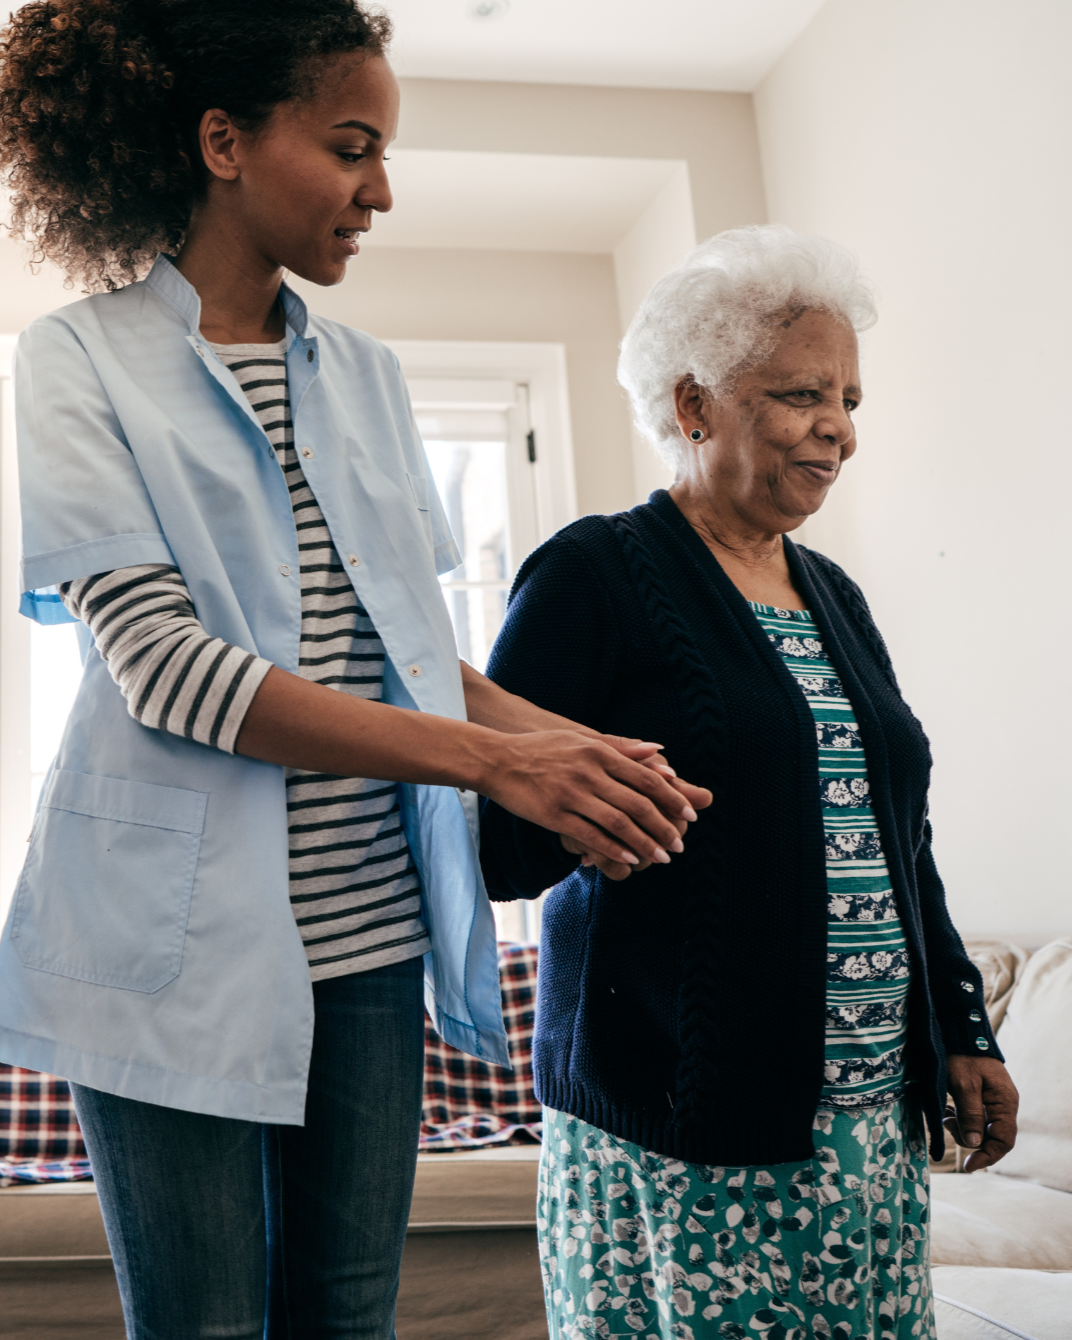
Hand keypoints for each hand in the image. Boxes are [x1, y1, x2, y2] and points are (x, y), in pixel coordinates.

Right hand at [480, 730, 707, 869]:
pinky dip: (612, 848)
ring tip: (661, 857)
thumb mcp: (581, 740)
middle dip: (664, 826)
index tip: (689, 814)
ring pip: (618, 823)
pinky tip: (628, 858)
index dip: (671, 797)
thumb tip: (659, 750)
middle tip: (679, 844)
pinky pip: (589, 835)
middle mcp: (588, 772)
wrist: (497, 760)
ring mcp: (571, 794)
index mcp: (598, 751)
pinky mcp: (554, 815)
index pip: (645, 776)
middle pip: (637, 803)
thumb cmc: (541, 749)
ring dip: (644, 842)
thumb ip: (620, 747)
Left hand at [944, 1055, 1018, 1171]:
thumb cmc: (962, 1056)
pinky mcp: (981, 1098)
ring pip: (979, 1129)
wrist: (959, 1032)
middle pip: (990, 1137)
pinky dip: (959, 1118)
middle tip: (947, 1123)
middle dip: (968, 1137)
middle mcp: (1003, 1105)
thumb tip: (973, 1144)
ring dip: (961, 1127)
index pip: (1004, 1141)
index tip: (968, 1165)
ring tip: (944, 1114)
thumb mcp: (964, 1085)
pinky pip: (973, 1117)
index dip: (988, 1156)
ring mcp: (993, 1102)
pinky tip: (946, 1110)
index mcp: (1005, 1103)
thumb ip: (970, 1114)